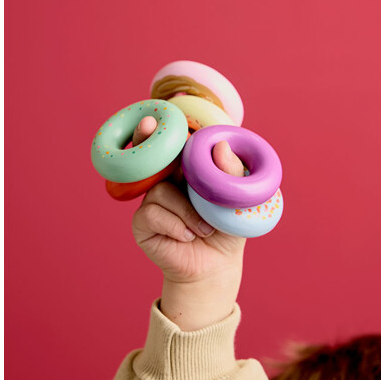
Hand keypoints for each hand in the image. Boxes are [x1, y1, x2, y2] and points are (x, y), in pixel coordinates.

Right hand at [131, 116, 246, 329]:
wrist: (216, 266)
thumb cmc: (228, 228)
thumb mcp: (239, 201)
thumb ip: (233, 174)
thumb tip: (220, 146)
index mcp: (188, 169)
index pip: (175, 142)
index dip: (165, 126)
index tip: (158, 113)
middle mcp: (166, 180)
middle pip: (151, 154)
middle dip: (146, 137)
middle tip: (149, 125)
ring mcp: (152, 200)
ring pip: (160, 190)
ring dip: (186, 210)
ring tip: (203, 228)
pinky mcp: (142, 222)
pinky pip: (153, 213)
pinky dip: (175, 225)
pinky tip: (187, 236)